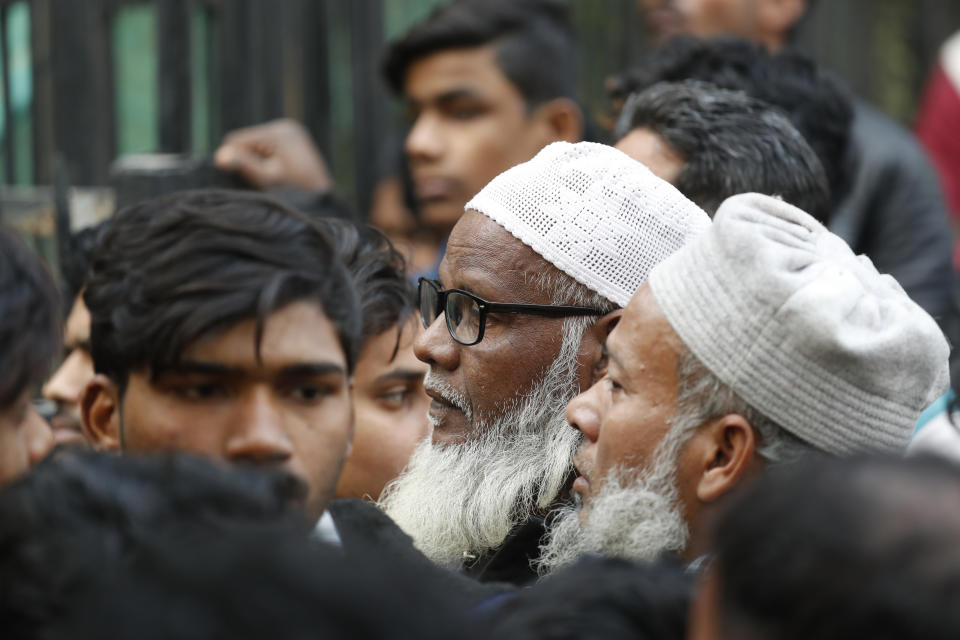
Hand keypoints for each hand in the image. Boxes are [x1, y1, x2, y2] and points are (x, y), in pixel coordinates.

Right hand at [214, 119, 332, 191]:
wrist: (325, 204)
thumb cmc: (296, 194)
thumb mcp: (267, 180)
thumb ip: (244, 166)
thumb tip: (219, 156)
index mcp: (279, 131)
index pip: (237, 141)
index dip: (236, 162)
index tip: (251, 180)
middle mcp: (286, 127)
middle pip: (247, 142)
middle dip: (249, 162)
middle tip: (264, 182)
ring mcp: (292, 133)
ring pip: (256, 146)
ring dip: (258, 163)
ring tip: (273, 180)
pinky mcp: (294, 142)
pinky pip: (268, 148)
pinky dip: (267, 162)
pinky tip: (278, 175)